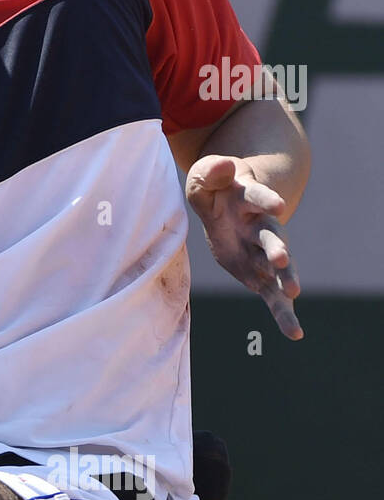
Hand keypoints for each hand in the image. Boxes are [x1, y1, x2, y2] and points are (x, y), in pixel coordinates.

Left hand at [185, 155, 302, 339]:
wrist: (229, 204)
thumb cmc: (216, 189)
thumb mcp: (205, 177)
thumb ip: (210, 173)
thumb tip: (222, 168)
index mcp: (248, 199)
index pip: (258, 198)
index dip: (267, 200)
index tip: (278, 205)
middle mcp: (261, 225)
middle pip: (272, 236)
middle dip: (276, 247)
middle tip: (282, 258)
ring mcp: (261, 250)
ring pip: (278, 266)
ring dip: (285, 278)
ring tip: (293, 292)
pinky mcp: (257, 272)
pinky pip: (271, 294)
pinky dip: (282, 312)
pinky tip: (294, 332)